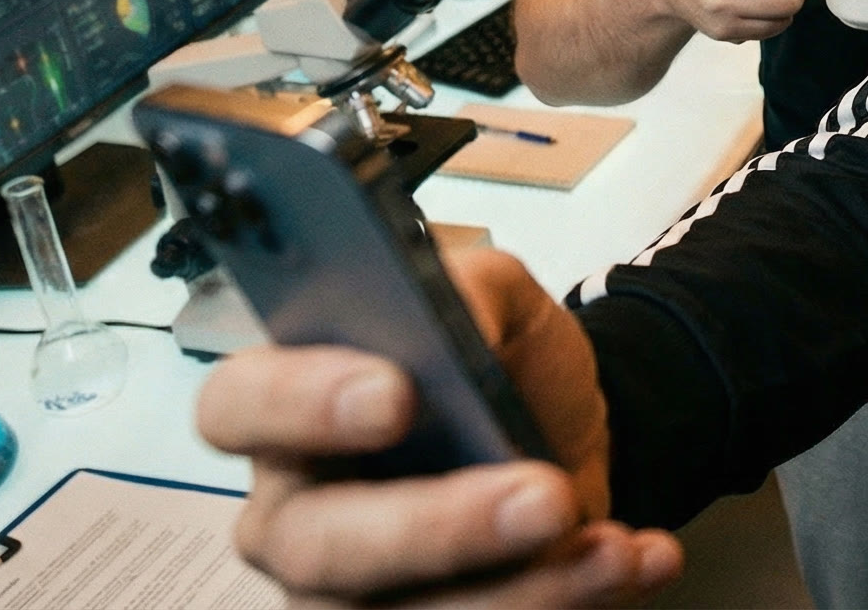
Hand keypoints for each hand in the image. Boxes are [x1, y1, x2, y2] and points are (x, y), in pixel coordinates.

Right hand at [196, 248, 682, 605]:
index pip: (239, 407)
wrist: (565, 431)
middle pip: (320, 545)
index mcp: (286, 407)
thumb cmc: (500, 365)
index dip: (302, 404)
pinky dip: (568, 599)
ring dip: (525, 588)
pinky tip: (628, 559)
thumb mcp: (496, 295)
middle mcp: (298, 512)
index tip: (395, 395)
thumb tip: (462, 322)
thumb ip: (470, 289)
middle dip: (439, 527)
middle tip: (540, 496)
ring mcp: (348, 593)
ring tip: (608, 546)